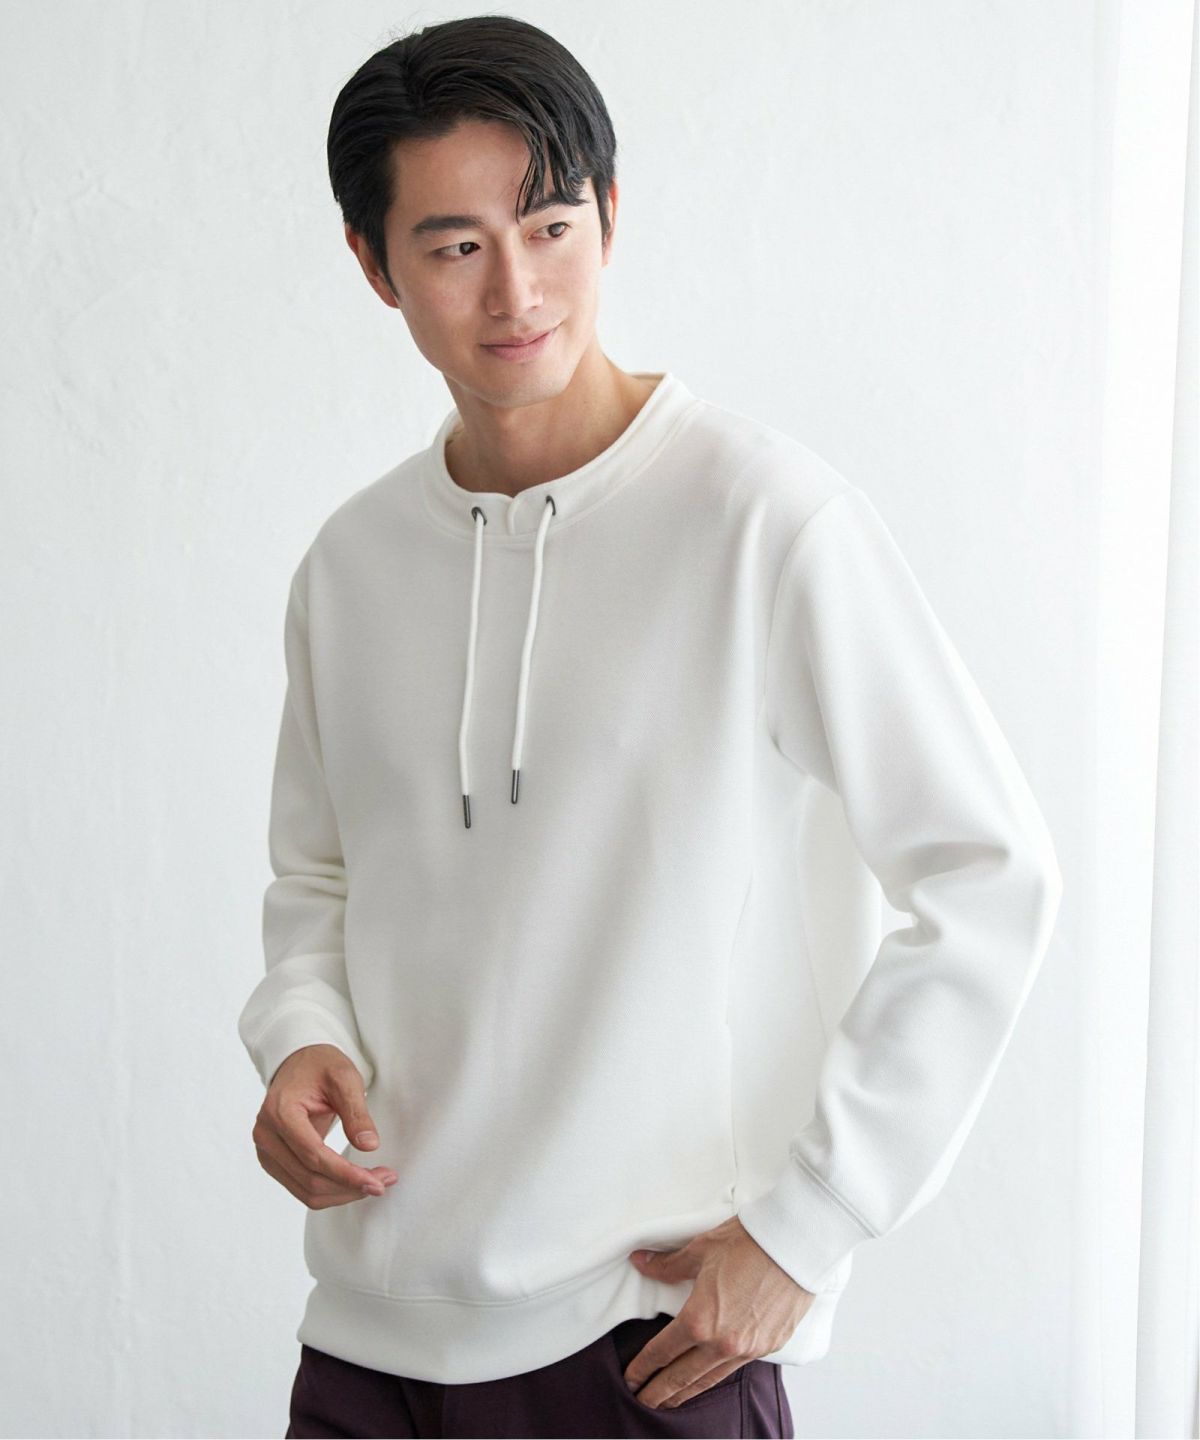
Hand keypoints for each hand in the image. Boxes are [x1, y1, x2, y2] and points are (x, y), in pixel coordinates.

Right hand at [251, 1043, 397, 1207]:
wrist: (298, 1063)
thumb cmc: (321, 1066)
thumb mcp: (344, 1078)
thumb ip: (356, 1112)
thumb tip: (369, 1146)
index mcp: (279, 1112)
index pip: (314, 1155)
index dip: (346, 1174)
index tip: (378, 1183)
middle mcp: (266, 1135)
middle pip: (310, 1179)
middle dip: (350, 1187)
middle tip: (384, 1182)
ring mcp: (266, 1151)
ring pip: (306, 1191)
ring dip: (342, 1194)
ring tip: (374, 1182)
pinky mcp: (273, 1161)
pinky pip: (301, 1187)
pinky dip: (330, 1190)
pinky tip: (354, 1182)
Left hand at [623, 1216, 815, 1408]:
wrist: (797, 1245)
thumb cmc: (749, 1242)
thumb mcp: (701, 1250)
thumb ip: (668, 1265)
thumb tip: (640, 1263)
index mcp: (700, 1320)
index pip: (662, 1351)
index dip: (643, 1367)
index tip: (630, 1378)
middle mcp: (722, 1343)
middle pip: (682, 1376)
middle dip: (659, 1392)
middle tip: (642, 1402)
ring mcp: (747, 1349)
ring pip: (709, 1379)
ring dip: (686, 1392)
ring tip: (670, 1401)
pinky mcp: (768, 1346)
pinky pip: (734, 1369)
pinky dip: (715, 1378)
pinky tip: (707, 1379)